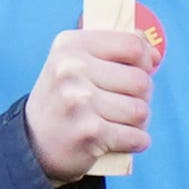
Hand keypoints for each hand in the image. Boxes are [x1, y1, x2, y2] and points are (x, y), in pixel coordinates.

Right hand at [26, 17, 161, 186]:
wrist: (34, 143)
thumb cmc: (66, 99)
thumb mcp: (76, 63)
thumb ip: (115, 50)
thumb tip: (155, 54)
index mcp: (70, 46)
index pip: (132, 45)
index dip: (145, 60)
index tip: (141, 70)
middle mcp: (71, 70)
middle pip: (141, 81)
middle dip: (141, 96)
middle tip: (119, 104)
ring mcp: (79, 101)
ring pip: (141, 110)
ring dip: (137, 122)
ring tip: (115, 122)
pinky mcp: (90, 133)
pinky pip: (138, 137)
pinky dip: (136, 142)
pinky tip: (117, 140)